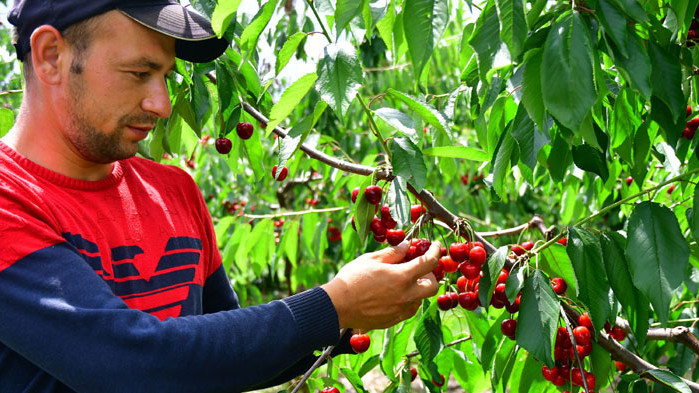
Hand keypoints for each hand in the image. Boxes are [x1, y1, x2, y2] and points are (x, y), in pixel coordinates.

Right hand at [321, 240, 440, 330]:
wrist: (338, 306)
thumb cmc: (352, 278)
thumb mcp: (371, 259)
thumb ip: (393, 252)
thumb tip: (408, 245)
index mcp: (402, 277)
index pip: (429, 262)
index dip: (436, 251)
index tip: (436, 246)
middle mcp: (406, 295)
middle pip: (433, 286)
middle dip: (430, 274)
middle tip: (418, 267)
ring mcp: (401, 310)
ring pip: (421, 299)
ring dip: (418, 288)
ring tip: (402, 280)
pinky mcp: (394, 320)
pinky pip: (409, 309)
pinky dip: (408, 300)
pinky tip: (395, 294)